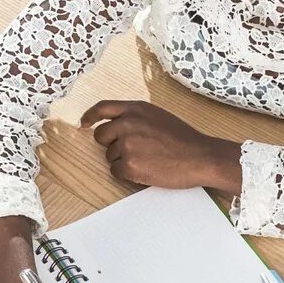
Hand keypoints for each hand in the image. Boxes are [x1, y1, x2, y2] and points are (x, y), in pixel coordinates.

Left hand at [82, 100, 241, 194]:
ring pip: (110, 156)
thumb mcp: (157, 116)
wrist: (200, 157)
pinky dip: (127, 174)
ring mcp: (127, 144)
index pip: (103, 108)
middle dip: (111, 145)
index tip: (83, 124)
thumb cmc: (183, 139)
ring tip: (148, 159)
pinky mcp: (129, 165)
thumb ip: (136, 117)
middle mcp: (128, 123)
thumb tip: (116, 125)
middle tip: (132, 151)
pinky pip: (115, 172)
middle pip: (101, 136)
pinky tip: (146, 170)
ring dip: (123, 161)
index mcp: (135, 109)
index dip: (90, 116)